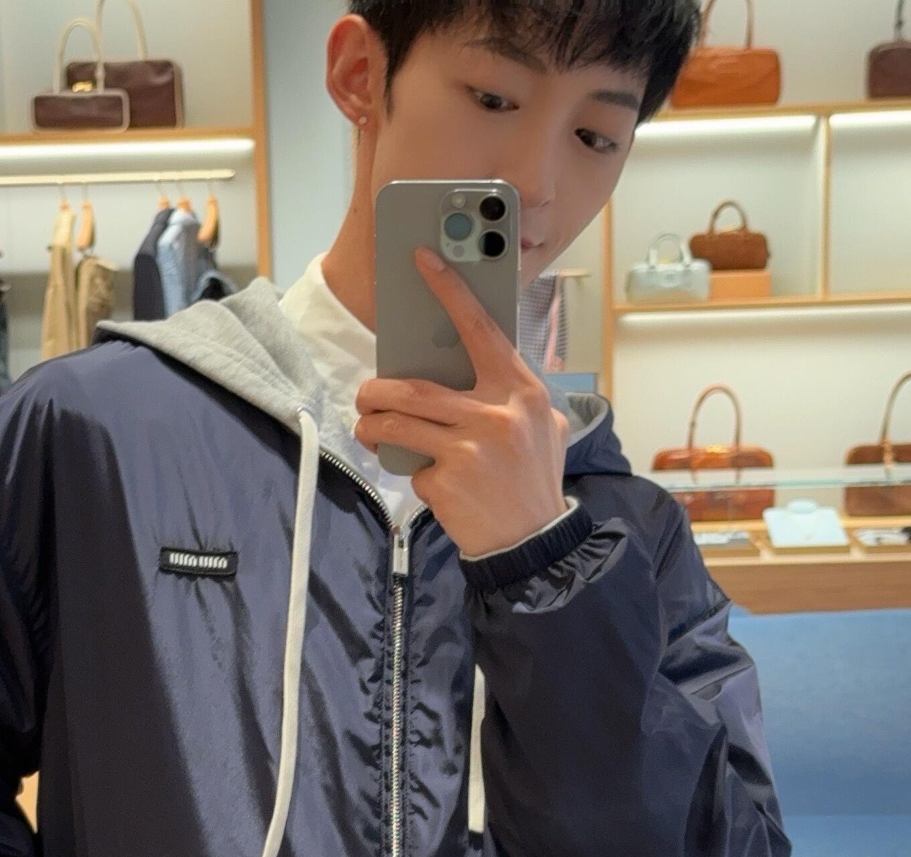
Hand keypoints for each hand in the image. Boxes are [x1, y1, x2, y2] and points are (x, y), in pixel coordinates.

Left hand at [354, 247, 569, 556]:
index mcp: (521, 392)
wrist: (533, 542)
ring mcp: (469, 450)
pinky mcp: (446, 482)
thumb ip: (514, 395)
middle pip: (415, 389)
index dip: (451, 291)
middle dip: (378, 390)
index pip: (480, 329)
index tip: (425, 260)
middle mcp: (496, 415)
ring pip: (397, 424)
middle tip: (366, 393)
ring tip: (368, 427)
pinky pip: (411, 466)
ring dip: (372, 425)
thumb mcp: (543, 428)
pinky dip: (409, 471)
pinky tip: (424, 479)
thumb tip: (472, 366)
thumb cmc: (533, 480)